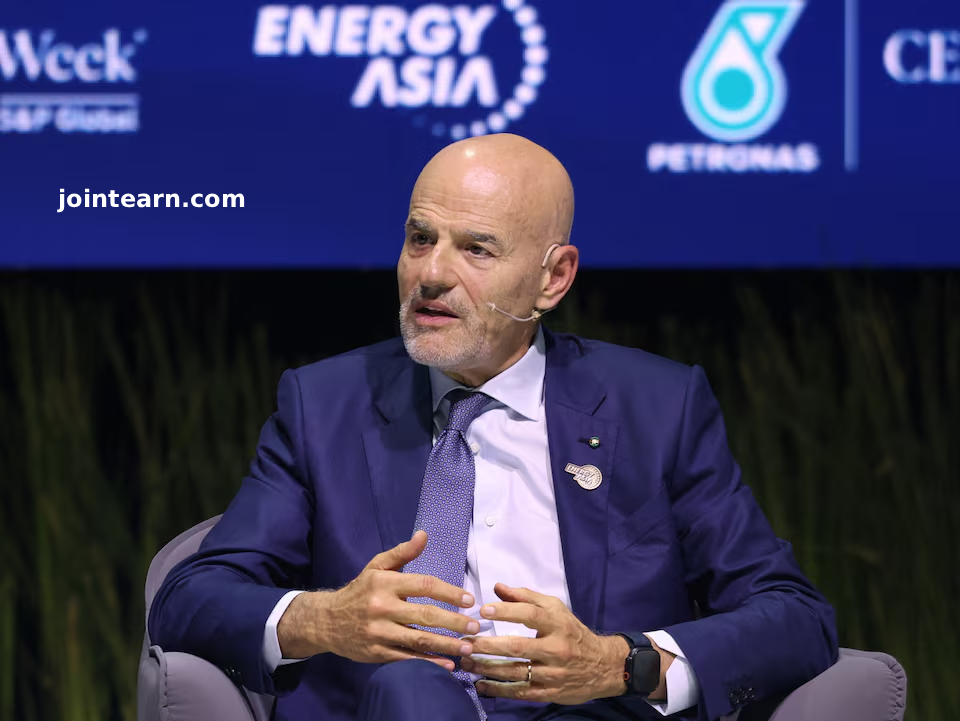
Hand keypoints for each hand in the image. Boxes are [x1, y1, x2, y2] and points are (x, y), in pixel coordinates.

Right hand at [277, 530, 479, 670]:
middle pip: (426, 615)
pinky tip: (447, 664)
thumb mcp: (377, 567)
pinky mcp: (376, 653)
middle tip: (476, 626)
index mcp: (385, 583)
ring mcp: (379, 632)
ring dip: (446, 645)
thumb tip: (423, 535)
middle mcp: (382, 607)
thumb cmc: (359, 591)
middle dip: (454, 622)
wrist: (326, 621)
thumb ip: (402, 553)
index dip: (449, 593)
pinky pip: (407, 658)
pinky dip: (428, 662)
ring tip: (468, 647)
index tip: (469, 600)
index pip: (424, 585)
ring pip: (419, 639)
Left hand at [459, 583, 629, 703]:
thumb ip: (526, 597)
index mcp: (558, 624)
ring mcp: (552, 673)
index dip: (507, 612)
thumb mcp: (556, 609)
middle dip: (488, 645)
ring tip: (465, 662)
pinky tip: (481, 685)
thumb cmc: (573, 632)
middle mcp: (556, 648)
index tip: (483, 611)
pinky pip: (520, 691)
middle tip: (465, 642)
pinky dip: (498, 689)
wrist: (604, 666)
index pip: (531, 615)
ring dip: (487, 667)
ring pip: (515, 671)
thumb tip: (498, 587)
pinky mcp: (549, 692)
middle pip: (517, 646)